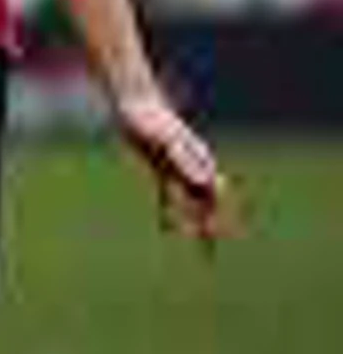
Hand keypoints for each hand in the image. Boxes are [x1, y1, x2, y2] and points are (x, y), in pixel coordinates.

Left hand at [118, 88, 234, 247]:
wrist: (135, 106)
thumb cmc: (152, 120)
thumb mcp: (166, 141)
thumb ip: (185, 160)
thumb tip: (203, 181)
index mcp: (199, 162)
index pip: (213, 194)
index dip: (218, 213)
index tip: (216, 232)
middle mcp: (192, 167)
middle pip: (206, 201)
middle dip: (210, 223)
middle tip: (209, 248)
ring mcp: (177, 169)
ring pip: (189, 201)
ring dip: (192, 220)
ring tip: (196, 242)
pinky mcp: (161, 169)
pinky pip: (168, 195)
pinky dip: (169, 211)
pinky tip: (167, 229)